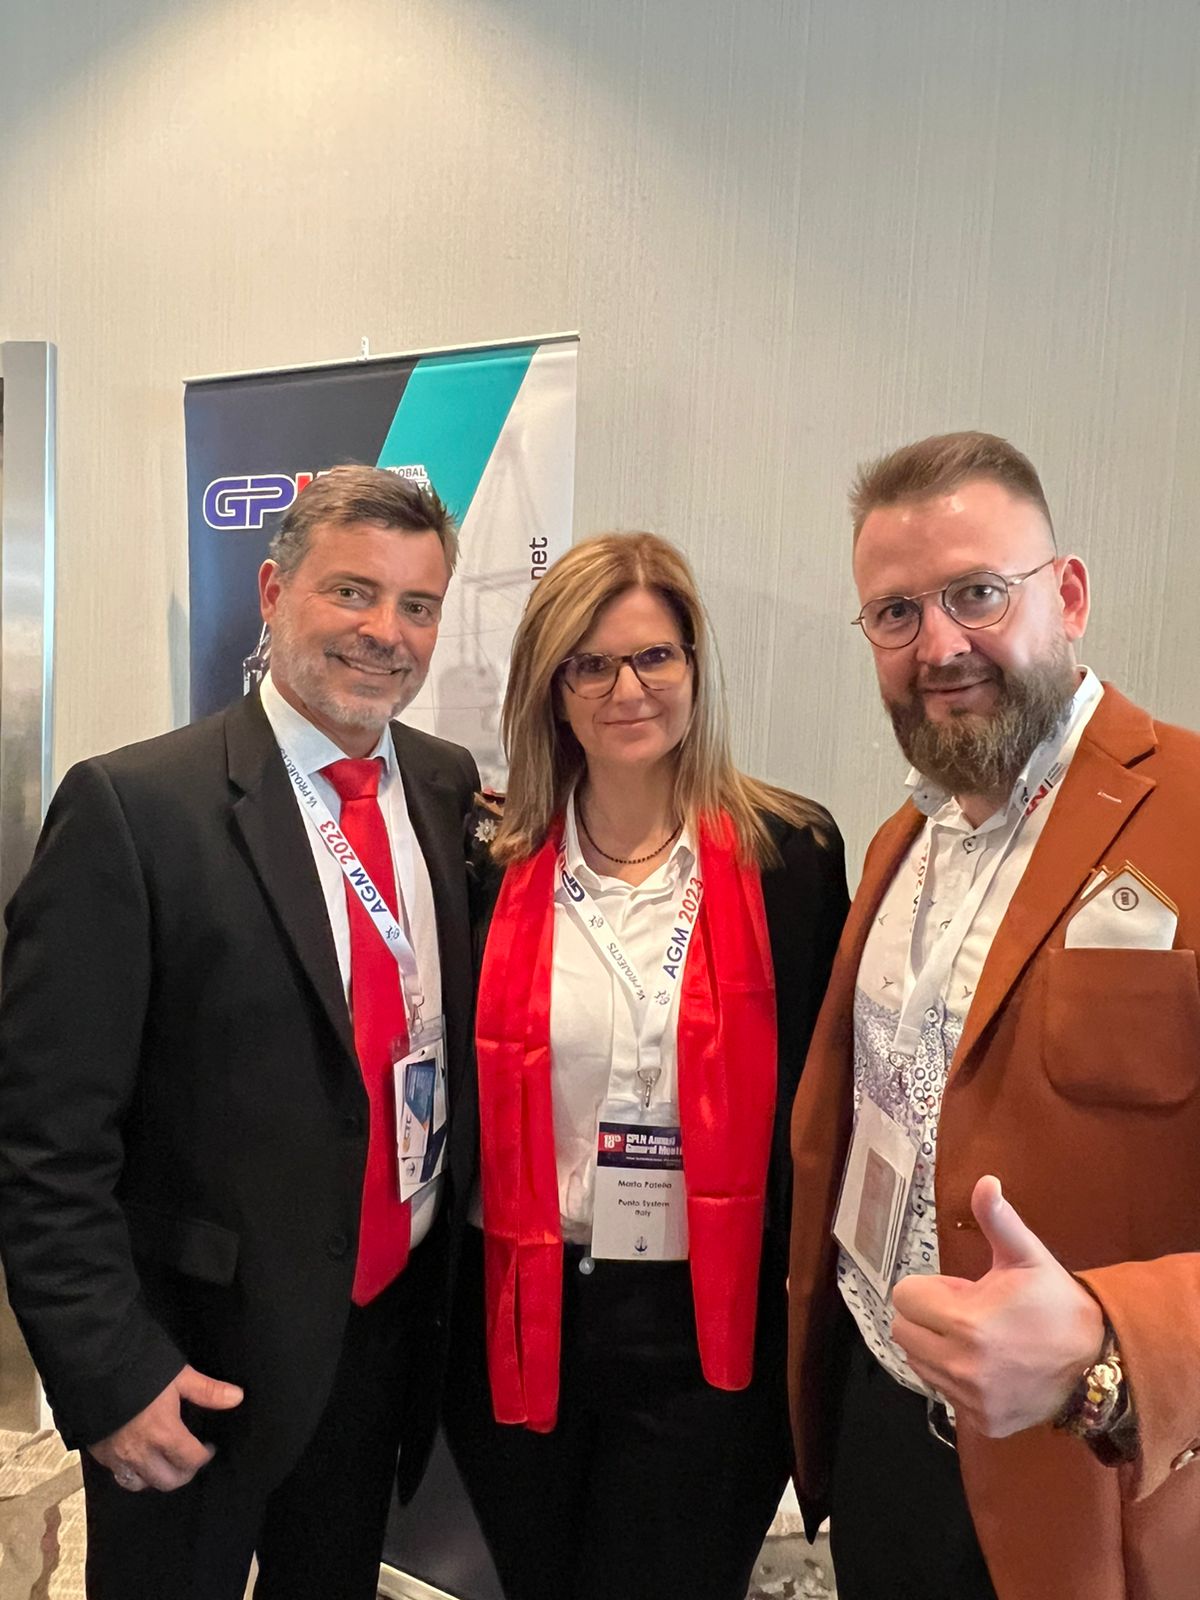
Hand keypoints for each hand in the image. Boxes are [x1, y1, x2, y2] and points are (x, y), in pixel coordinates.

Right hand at [88, 1364, 242, 1491]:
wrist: (94, 1364)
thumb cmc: (140, 1367)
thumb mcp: (179, 1375)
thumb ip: (208, 1391)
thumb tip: (237, 1398)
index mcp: (164, 1433)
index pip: (191, 1460)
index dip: (205, 1456)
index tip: (208, 1447)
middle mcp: (140, 1452)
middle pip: (167, 1481)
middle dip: (183, 1473)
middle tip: (189, 1458)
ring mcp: (117, 1456)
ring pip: (141, 1484)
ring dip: (156, 1477)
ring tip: (164, 1461)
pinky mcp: (99, 1454)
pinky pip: (119, 1475)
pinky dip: (132, 1473)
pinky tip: (138, 1458)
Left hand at [890, 1175, 1104, 1436]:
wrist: (1096, 1364)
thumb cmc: (1057, 1304)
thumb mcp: (1027, 1256)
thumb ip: (998, 1220)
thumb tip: (984, 1181)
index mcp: (966, 1322)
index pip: (904, 1298)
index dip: (929, 1288)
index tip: (961, 1290)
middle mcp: (961, 1366)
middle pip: (903, 1332)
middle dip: (926, 1317)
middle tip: (966, 1313)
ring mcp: (970, 1399)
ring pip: (919, 1364)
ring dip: (937, 1347)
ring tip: (978, 1339)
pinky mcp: (980, 1422)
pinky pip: (943, 1394)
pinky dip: (955, 1379)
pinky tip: (987, 1367)